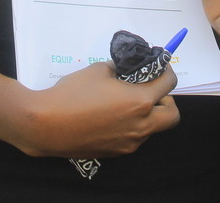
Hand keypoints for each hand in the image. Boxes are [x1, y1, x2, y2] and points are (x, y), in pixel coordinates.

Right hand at [12, 61, 178, 157]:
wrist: (47, 125)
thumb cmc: (72, 94)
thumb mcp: (99, 70)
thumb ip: (120, 70)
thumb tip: (126, 71)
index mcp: (140, 102)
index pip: (168, 84)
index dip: (166, 72)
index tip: (160, 67)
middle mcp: (141, 125)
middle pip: (172, 115)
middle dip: (167, 100)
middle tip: (150, 89)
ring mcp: (130, 142)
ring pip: (153, 128)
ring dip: (149, 114)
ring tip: (126, 102)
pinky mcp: (117, 152)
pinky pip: (135, 137)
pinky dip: (132, 125)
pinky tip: (112, 116)